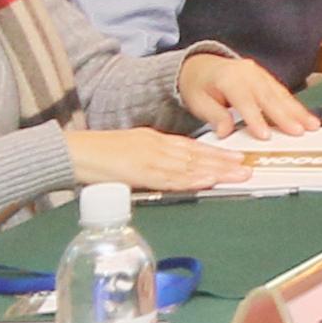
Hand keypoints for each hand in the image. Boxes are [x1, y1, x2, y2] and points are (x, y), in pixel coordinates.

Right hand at [62, 123, 241, 194]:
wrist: (73, 151)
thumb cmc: (97, 155)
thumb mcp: (130, 150)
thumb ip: (151, 159)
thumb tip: (170, 171)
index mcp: (155, 140)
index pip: (192, 147)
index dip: (216, 153)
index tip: (237, 158)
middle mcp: (157, 146)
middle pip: (197, 155)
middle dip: (224, 162)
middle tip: (248, 167)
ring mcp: (150, 158)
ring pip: (190, 166)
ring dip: (216, 172)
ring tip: (238, 175)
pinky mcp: (140, 171)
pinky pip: (170, 178)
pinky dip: (191, 180)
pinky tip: (207, 182)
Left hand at [175, 48, 319, 135]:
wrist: (200, 66)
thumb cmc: (198, 85)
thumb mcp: (197, 101)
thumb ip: (214, 116)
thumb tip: (225, 132)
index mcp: (228, 78)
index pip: (245, 101)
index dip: (256, 119)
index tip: (265, 135)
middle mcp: (247, 73)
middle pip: (269, 96)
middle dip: (286, 115)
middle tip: (299, 131)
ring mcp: (259, 74)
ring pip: (281, 93)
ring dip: (297, 111)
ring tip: (311, 125)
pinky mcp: (267, 78)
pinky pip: (283, 92)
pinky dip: (295, 105)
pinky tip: (305, 116)